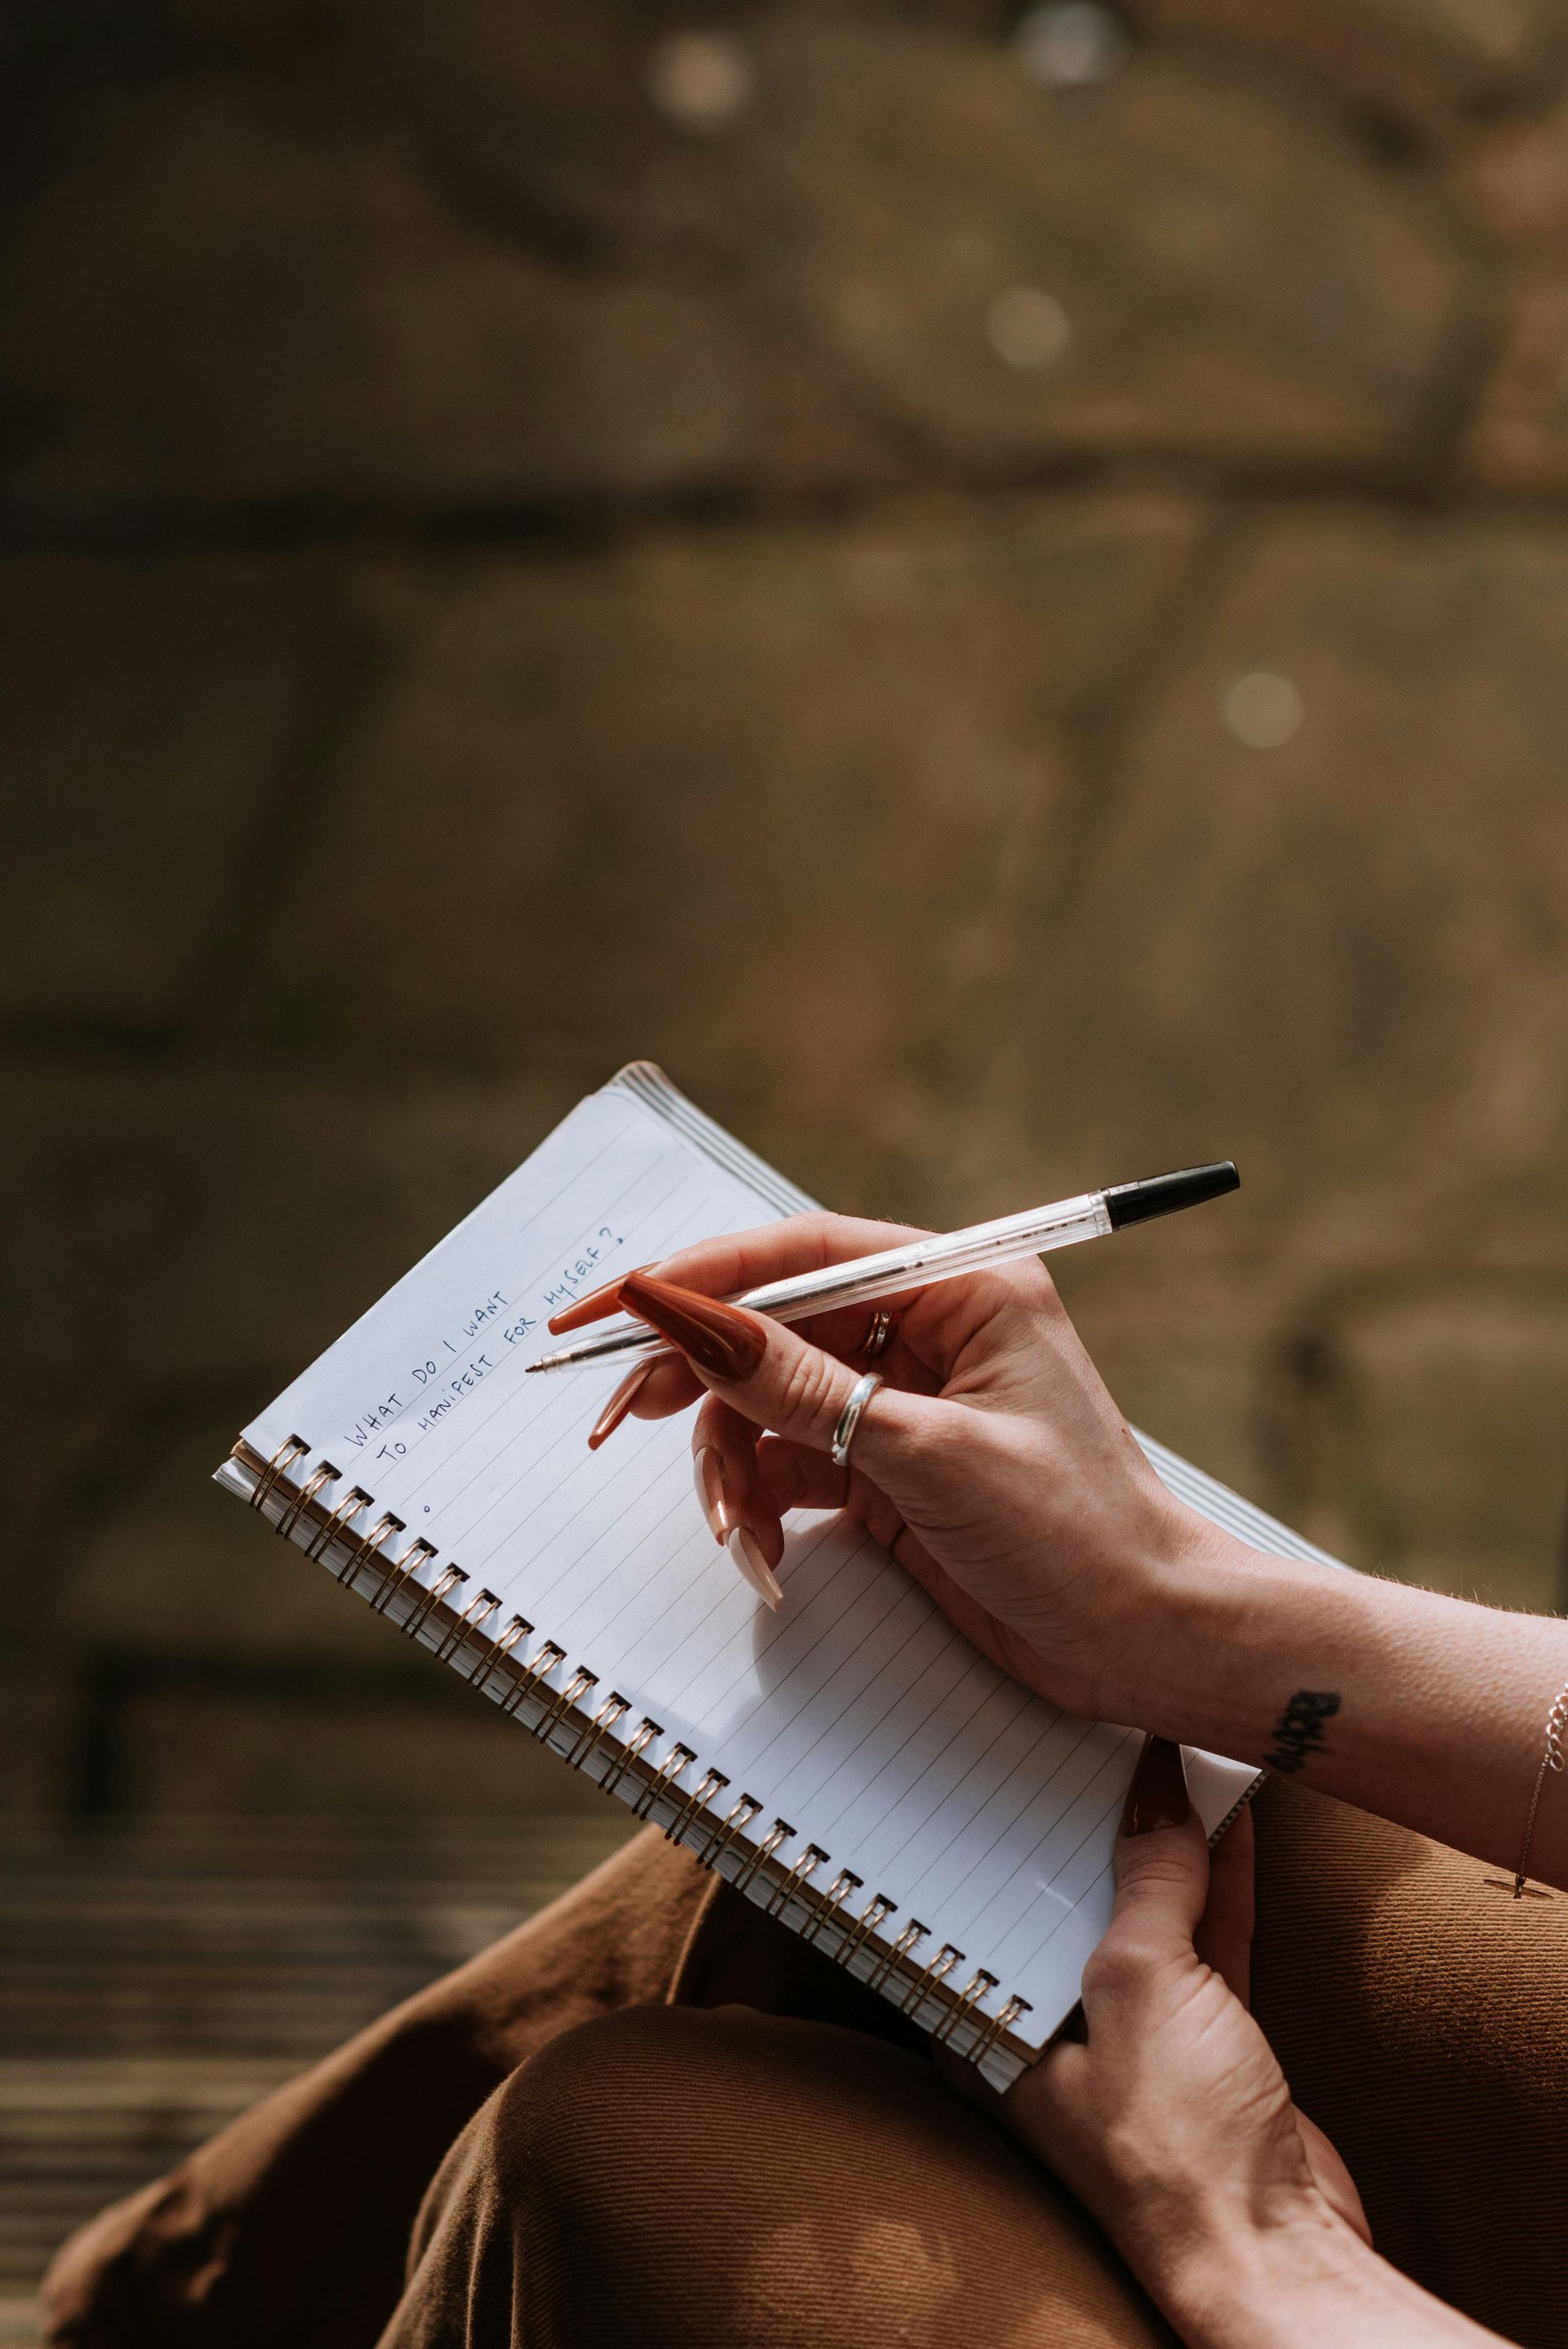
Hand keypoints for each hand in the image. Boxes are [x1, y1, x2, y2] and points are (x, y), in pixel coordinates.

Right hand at [567, 1209, 1238, 1727]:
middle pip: (770, 1327)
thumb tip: (679, 1314)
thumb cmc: (1076, 1533)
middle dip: (695, 1381)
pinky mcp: (886, 1468)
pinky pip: (786, 1463)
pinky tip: (763, 1556)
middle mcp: (926, 1330)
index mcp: (959, 1287)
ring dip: (729, 1466)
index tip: (608, 1305)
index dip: (694, 1276)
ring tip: (736, 1536)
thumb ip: (792, 1385)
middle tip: (613, 1422)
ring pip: (766, 1404)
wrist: (1147, 1643)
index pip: (799, 1255)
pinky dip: (758, 1504)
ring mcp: (902, 1402)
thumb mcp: (923, 1454)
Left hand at [950, 1737, 1500, 2348]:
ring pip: (1148, 1914)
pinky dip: (1217, 1884)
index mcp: (1000, 2026)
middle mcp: (1057, 2028)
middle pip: (1069, 1899)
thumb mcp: (1142, 1987)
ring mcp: (1135, 2036)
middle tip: (1099, 1736)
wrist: (1278, 2255)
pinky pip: (1206, 1940)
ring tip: (1171, 1756)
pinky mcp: (1206, 2044)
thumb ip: (1147, 1886)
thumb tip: (1155, 1801)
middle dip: (1090, 1824)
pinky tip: (1225, 1819)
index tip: (1017, 1755)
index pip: (990, 1902)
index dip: (1004, 1829)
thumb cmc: (1175, 2155)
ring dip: (1167, 1844)